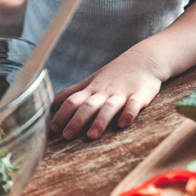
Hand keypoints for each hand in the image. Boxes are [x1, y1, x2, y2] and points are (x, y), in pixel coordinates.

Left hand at [50, 49, 166, 139]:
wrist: (143, 59)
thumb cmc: (113, 74)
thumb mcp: (91, 81)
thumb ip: (73, 92)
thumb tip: (52, 103)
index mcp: (91, 90)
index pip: (72, 101)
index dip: (62, 114)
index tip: (53, 128)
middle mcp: (104, 92)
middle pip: (87, 105)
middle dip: (76, 121)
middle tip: (66, 136)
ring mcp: (122, 93)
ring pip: (108, 107)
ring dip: (100, 121)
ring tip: (91, 135)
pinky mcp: (140, 94)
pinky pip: (134, 104)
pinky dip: (129, 113)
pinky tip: (123, 124)